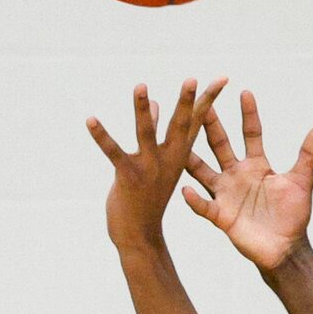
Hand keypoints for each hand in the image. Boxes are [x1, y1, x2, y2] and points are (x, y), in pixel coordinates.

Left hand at [89, 78, 225, 252]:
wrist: (139, 235)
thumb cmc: (147, 196)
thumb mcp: (157, 162)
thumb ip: (156, 130)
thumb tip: (155, 102)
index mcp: (178, 156)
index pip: (197, 122)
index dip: (208, 99)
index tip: (221, 78)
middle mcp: (168, 161)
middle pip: (180, 126)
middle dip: (186, 102)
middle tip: (192, 79)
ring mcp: (149, 169)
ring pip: (146, 134)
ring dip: (142, 110)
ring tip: (140, 85)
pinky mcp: (128, 176)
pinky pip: (113, 152)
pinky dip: (101, 136)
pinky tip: (90, 120)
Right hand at [183, 89, 312, 271]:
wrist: (285, 249)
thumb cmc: (294, 216)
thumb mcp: (302, 181)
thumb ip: (308, 154)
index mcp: (257, 165)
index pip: (251, 134)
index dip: (248, 114)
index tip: (244, 91)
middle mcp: (237, 175)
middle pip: (220, 144)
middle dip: (211, 124)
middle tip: (200, 101)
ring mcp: (226, 194)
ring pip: (203, 171)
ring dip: (191, 157)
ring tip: (176, 141)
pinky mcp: (221, 216)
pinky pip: (204, 206)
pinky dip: (194, 199)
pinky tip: (184, 189)